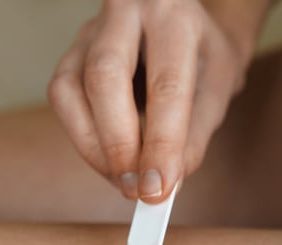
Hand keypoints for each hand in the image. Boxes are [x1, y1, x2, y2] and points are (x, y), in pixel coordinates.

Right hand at [49, 0, 270, 202]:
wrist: (186, 21)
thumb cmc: (204, 53)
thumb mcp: (219, 85)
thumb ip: (196, 134)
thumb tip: (167, 181)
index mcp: (174, 13)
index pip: (166, 84)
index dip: (162, 143)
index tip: (158, 188)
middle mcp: (126, 12)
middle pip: (105, 78)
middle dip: (117, 145)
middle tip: (134, 189)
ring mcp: (90, 31)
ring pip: (70, 90)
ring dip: (93, 147)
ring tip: (123, 178)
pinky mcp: (71, 53)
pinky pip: (62, 98)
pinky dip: (83, 137)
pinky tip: (107, 156)